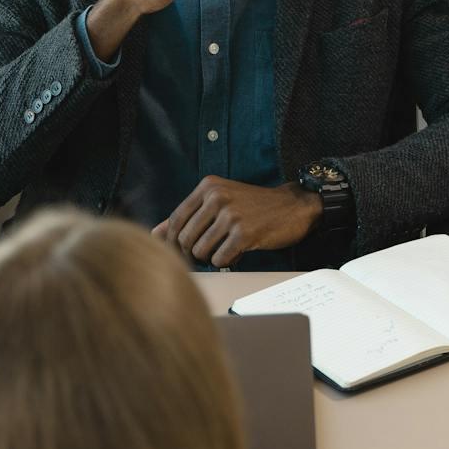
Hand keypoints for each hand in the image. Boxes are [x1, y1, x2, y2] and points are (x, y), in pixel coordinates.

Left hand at [154, 178, 321, 268]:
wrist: (293, 207)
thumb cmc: (254, 207)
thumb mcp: (220, 202)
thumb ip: (187, 216)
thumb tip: (155, 233)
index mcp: (208, 187)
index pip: (176, 219)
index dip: (173, 241)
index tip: (179, 252)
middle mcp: (217, 197)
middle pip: (185, 237)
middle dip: (192, 252)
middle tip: (207, 254)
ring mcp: (231, 215)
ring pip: (201, 251)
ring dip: (210, 258)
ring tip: (224, 250)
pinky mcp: (244, 233)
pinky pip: (220, 259)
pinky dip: (226, 262)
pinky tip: (236, 253)